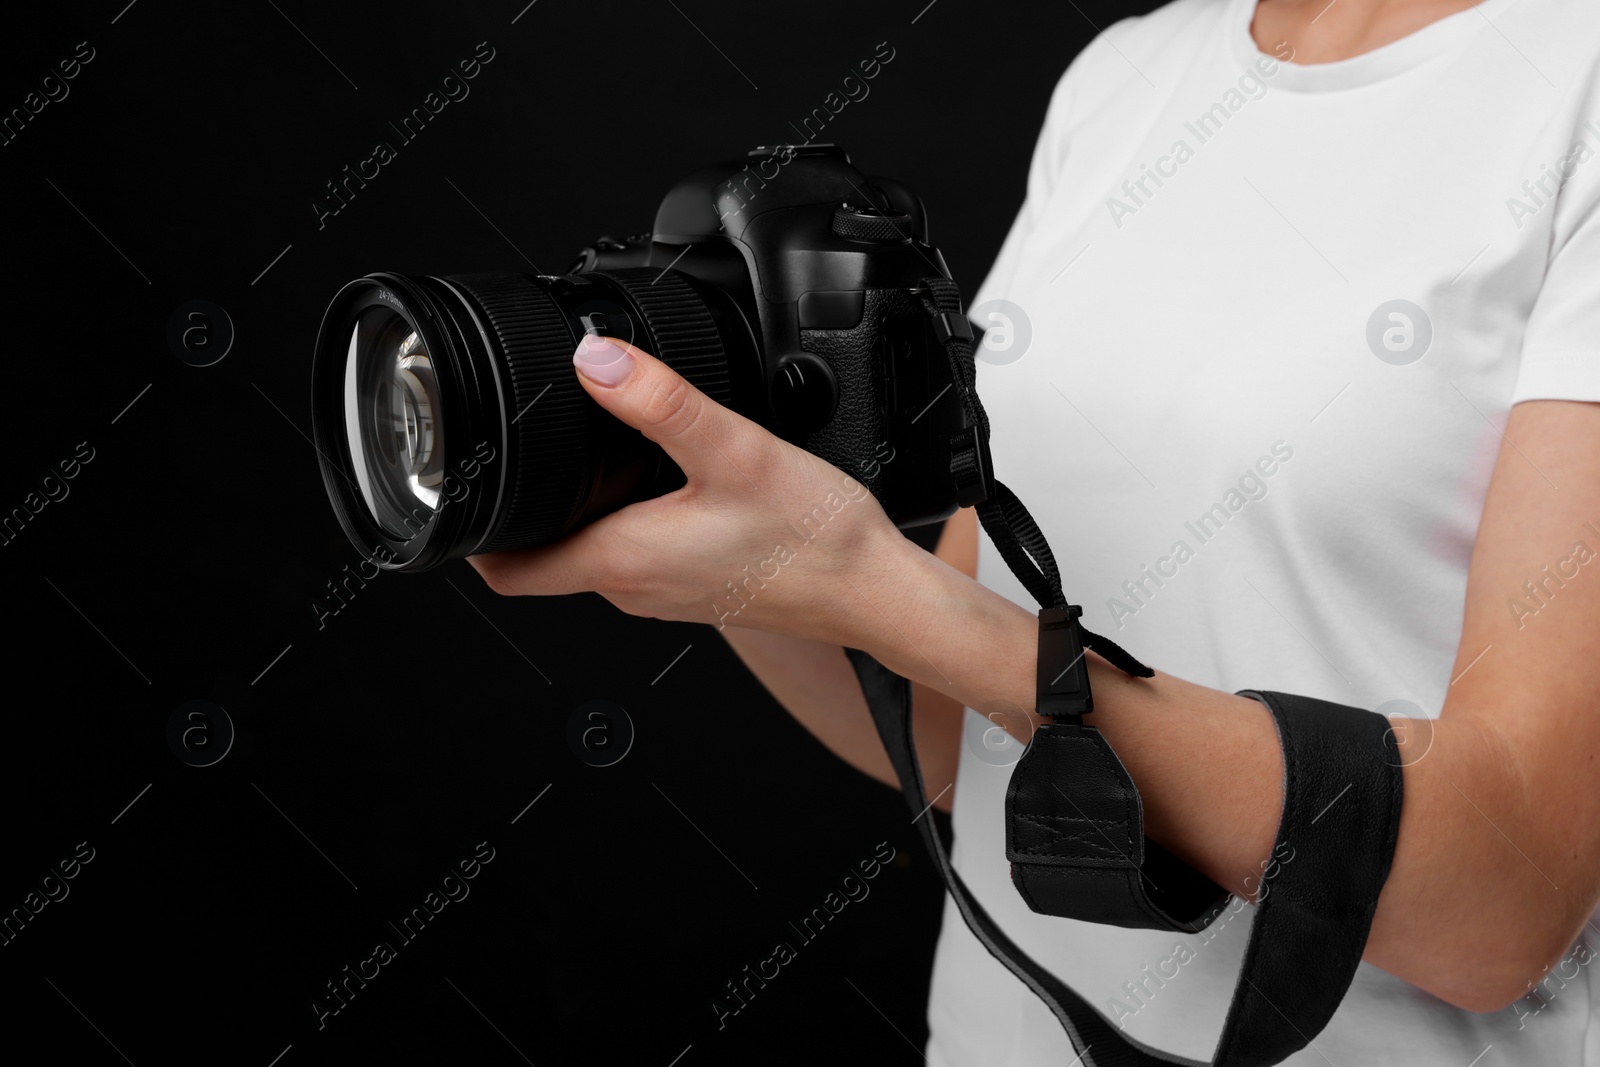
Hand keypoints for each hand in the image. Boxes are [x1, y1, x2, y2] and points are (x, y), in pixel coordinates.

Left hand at [467, 334, 913, 644]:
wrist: (874, 592)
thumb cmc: (814, 542)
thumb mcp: (734, 451)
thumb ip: (660, 402)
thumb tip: (594, 359)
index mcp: (623, 560)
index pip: (509, 571)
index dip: (470, 536)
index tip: (458, 495)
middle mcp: (635, 588)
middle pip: (545, 555)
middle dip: (525, 508)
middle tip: (523, 447)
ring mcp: (666, 593)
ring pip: (593, 552)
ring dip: (578, 511)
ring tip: (587, 454)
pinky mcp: (698, 586)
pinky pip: (638, 555)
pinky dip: (626, 519)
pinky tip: (659, 482)